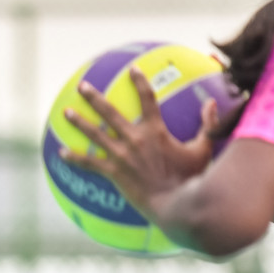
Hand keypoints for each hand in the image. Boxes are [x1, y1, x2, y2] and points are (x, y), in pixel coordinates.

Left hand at [59, 67, 220, 217]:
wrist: (176, 203)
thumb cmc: (191, 177)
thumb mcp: (203, 148)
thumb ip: (207, 124)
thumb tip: (212, 103)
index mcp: (156, 130)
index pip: (147, 98)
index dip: (139, 82)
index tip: (131, 69)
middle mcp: (135, 138)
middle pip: (110, 112)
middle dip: (94, 98)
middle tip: (81, 86)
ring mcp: (122, 155)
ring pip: (95, 134)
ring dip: (79, 122)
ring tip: (66, 112)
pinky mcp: (113, 172)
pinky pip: (89, 163)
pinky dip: (74, 158)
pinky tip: (61, 152)